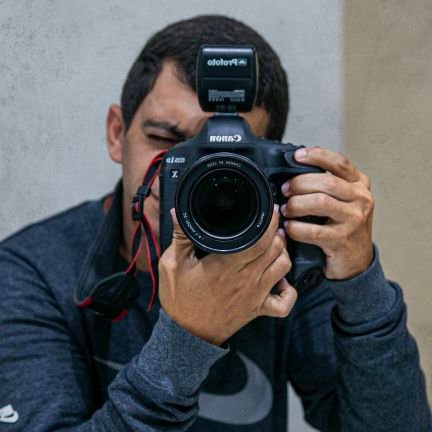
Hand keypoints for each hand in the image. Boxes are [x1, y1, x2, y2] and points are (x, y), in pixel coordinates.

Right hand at [158, 206, 297, 345]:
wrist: (185, 335)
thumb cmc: (179, 299)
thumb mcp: (172, 264)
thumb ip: (180, 236)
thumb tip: (179, 212)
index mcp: (226, 265)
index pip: (260, 239)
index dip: (269, 222)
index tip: (269, 210)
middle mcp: (246, 279)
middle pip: (275, 248)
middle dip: (276, 231)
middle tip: (270, 223)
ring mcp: (256, 295)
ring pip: (284, 267)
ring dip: (283, 252)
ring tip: (274, 244)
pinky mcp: (258, 309)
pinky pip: (285, 303)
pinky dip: (289, 290)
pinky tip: (280, 279)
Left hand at [281, 147, 373, 279]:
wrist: (356, 261)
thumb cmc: (343, 227)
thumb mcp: (343, 201)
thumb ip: (327, 186)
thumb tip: (294, 172)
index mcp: (359, 185)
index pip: (339, 163)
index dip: (317, 156)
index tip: (297, 156)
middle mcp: (361, 199)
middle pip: (326, 182)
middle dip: (299, 183)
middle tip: (285, 190)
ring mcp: (354, 220)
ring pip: (319, 202)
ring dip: (296, 205)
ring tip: (287, 210)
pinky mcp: (342, 240)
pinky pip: (313, 230)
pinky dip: (296, 228)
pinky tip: (290, 228)